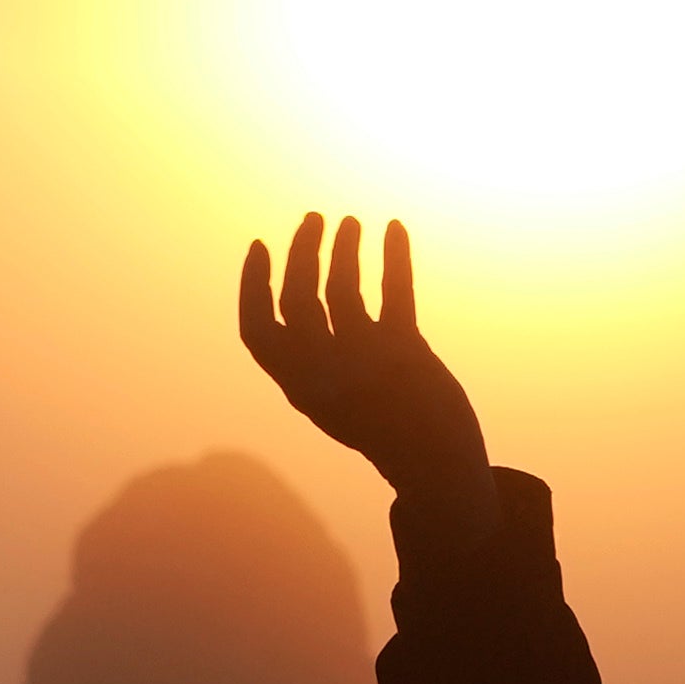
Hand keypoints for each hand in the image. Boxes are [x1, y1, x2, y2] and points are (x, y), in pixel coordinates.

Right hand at [240, 214, 490, 517]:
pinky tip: (396, 227)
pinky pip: (397, 292)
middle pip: (300, 298)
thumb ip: (307, 356)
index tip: (260, 243)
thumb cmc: (375, 426)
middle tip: (315, 218)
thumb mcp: (326, 399)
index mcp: (298, 387)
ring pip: (344, 289)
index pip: (257, 330)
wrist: (432, 465)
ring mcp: (365, 361)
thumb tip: (301, 288)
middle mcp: (325, 373)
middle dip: (303, 251)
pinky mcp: (407, 351)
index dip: (253, 284)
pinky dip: (396, 256)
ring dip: (345, 248)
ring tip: (351, 221)